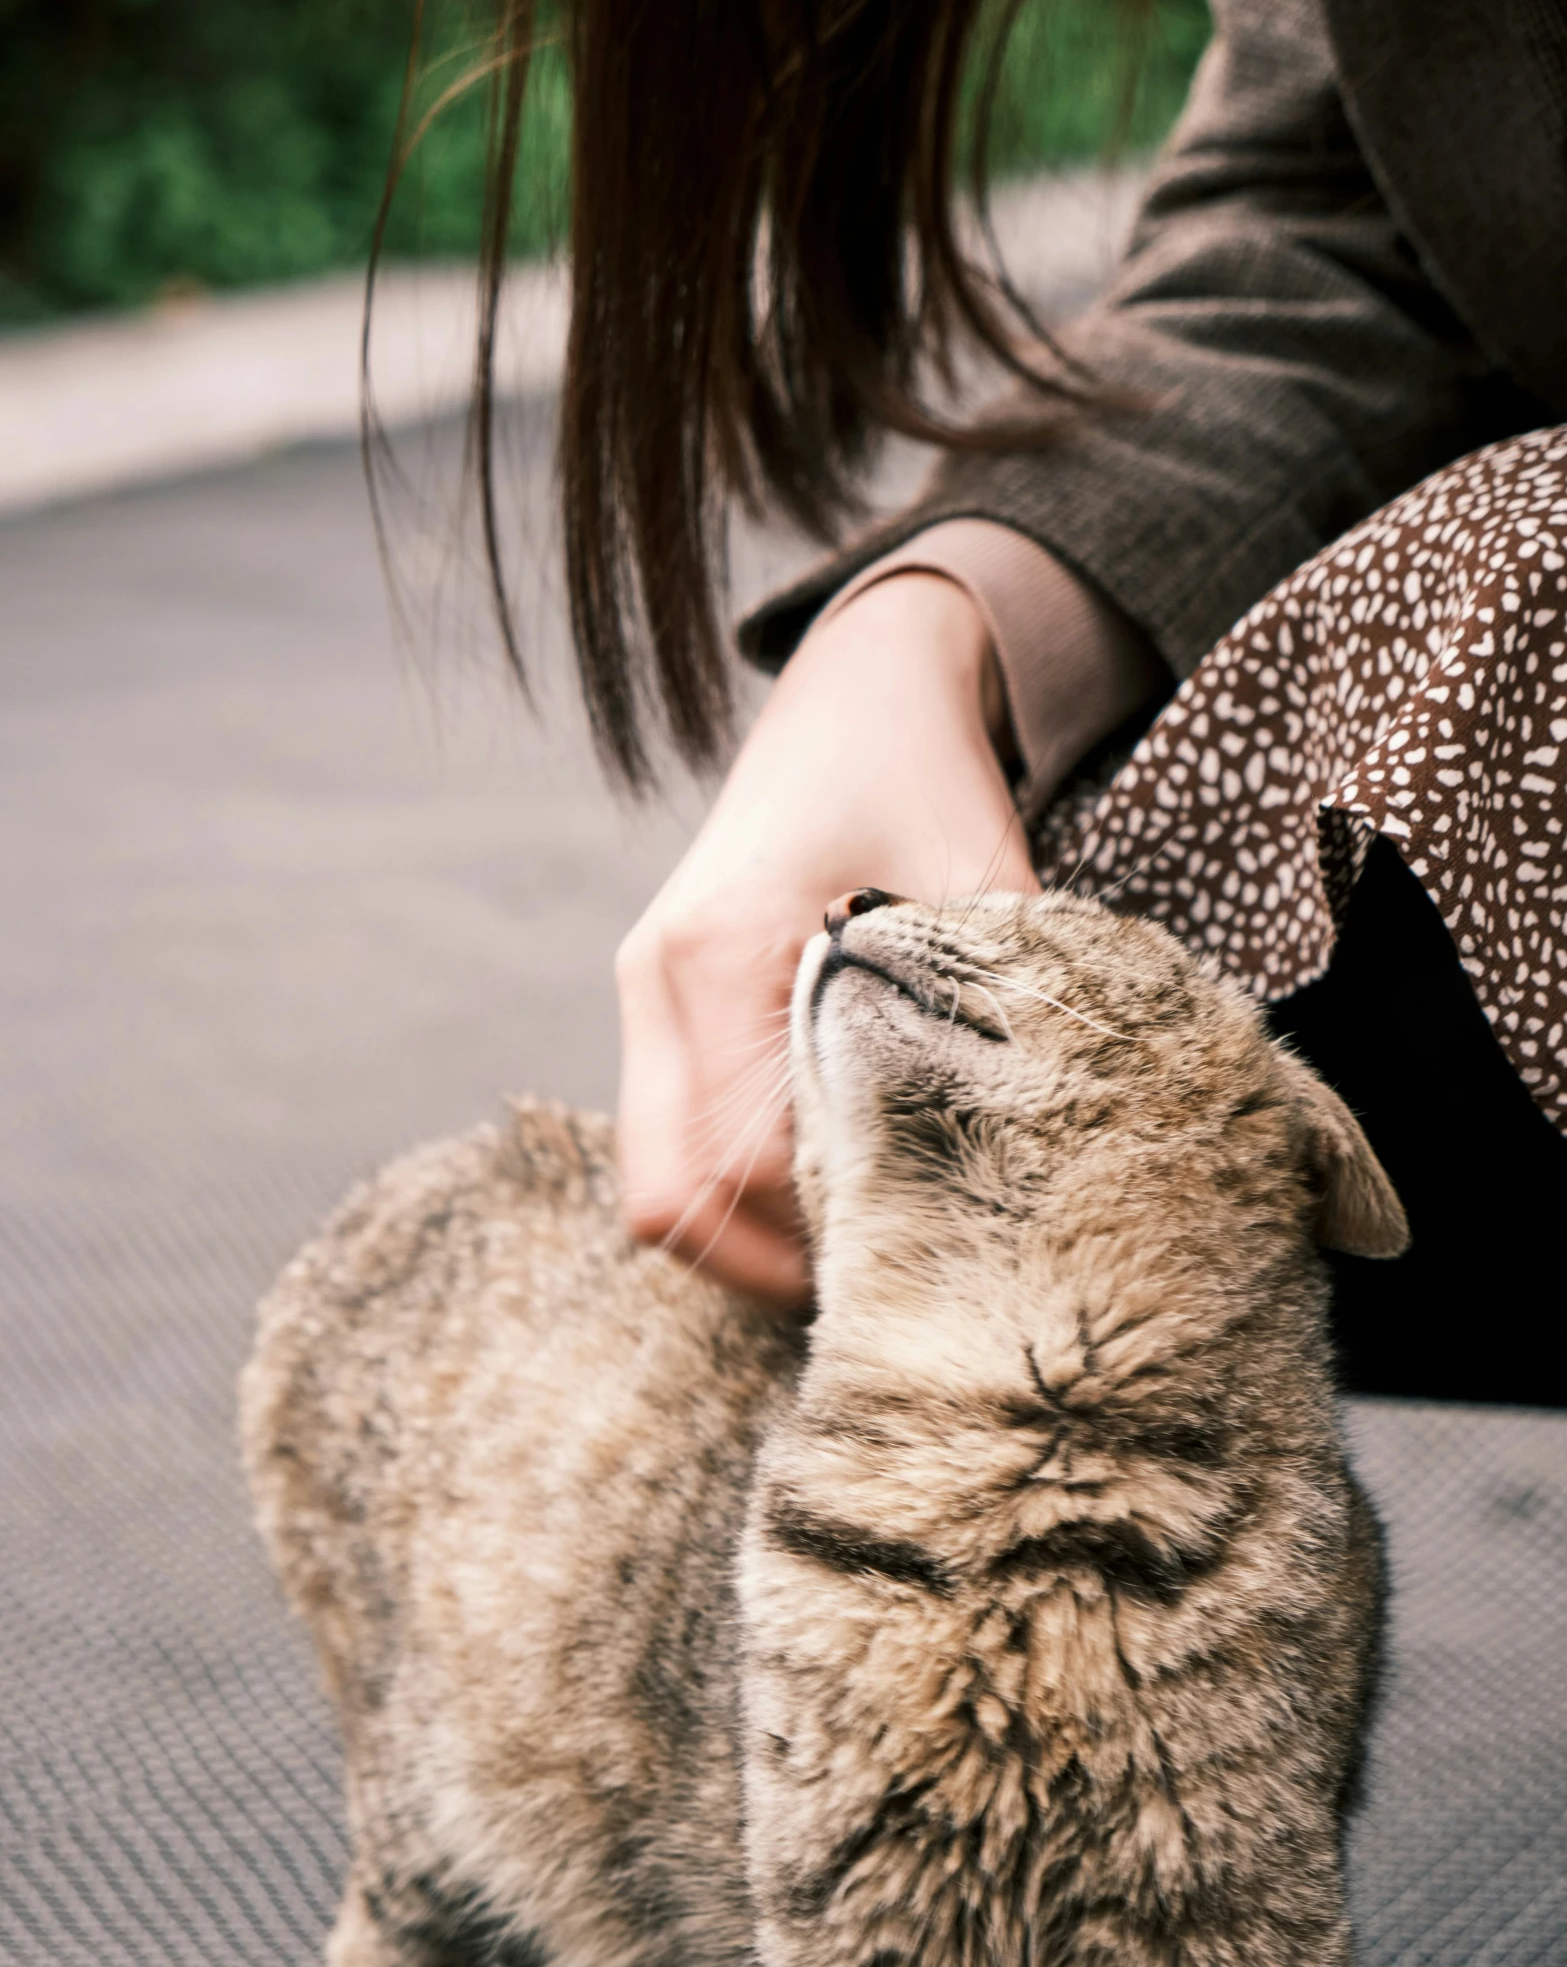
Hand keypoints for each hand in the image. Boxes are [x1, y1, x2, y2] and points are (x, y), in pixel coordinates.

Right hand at [614, 572, 1040, 1306]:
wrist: (857, 692)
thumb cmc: (923, 774)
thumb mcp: (977, 879)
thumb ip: (988, 1006)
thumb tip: (1024, 1159)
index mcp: (718, 947)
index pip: (748, 1158)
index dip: (834, 1225)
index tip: (929, 1247)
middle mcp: (655, 978)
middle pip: (670, 1200)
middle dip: (774, 1265)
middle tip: (891, 1275)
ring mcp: (642, 997)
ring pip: (658, 1189)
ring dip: (750, 1237)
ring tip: (864, 1236)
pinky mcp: (658, 1011)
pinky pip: (670, 1147)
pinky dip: (737, 1194)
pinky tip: (834, 1182)